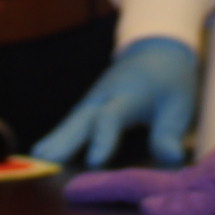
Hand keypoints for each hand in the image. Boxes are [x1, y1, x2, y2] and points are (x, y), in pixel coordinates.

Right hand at [33, 36, 198, 168]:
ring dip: (55, 140)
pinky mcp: (89, 107)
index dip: (103, 138)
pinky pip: (71, 123)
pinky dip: (57, 138)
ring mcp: (93, 100)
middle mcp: (105, 97)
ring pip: (71, 121)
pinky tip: (42, 155)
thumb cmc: (170, 82)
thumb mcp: (179, 104)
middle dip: (64, 140)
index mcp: (129, 95)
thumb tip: (172, 160)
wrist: (156, 52)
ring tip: (36, 162)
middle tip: (45, 161)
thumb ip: (170, 133)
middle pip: (82, 119)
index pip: (112, 117)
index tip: (94, 161)